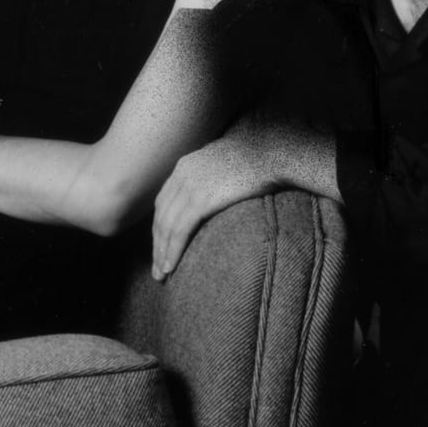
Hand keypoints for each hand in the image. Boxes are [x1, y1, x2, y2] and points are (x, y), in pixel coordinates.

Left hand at [150, 145, 275, 281]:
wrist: (271, 152)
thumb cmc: (257, 159)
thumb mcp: (225, 163)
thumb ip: (213, 176)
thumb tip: (215, 191)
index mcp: (185, 166)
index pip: (164, 201)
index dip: (160, 225)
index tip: (160, 245)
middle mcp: (182, 175)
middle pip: (161, 215)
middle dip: (157, 243)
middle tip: (156, 267)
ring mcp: (189, 186)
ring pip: (166, 226)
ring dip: (162, 252)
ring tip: (161, 274)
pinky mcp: (201, 199)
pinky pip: (179, 231)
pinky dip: (172, 251)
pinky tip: (170, 267)